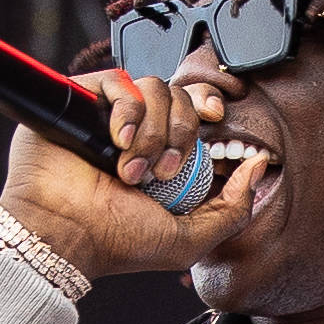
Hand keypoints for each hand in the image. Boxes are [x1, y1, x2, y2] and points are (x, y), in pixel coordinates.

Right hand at [0, 67, 272, 284]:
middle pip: (179, 96)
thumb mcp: (188, 239)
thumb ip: (233, 208)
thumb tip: (259, 165)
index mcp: (161, 155)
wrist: (64, 235)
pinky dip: (126, 111)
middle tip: (162, 172)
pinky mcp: (80, 101)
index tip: (217, 117)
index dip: (208, 105)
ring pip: (153, 87)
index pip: (193, 110)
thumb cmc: (116, 242)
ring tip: (131, 169)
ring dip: (151, 132)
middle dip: (180, 134)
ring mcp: (106, 115)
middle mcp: (136, 132)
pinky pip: (118, 81)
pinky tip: (117, 144)